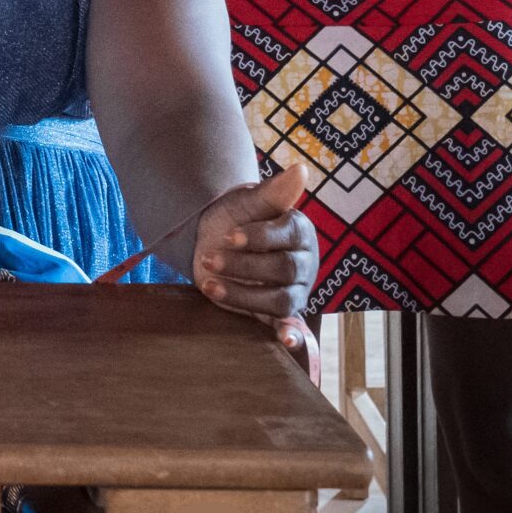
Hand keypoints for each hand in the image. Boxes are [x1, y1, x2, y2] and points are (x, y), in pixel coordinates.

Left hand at [191, 160, 314, 328]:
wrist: (215, 238)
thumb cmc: (235, 216)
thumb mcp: (246, 201)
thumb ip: (272, 192)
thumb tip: (301, 170)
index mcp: (298, 231)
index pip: (287, 236)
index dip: (258, 237)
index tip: (228, 235)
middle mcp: (302, 262)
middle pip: (283, 269)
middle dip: (244, 265)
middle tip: (209, 258)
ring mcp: (293, 289)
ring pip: (280, 299)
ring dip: (244, 294)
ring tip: (209, 285)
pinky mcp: (279, 312)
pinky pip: (290, 326)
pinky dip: (292, 336)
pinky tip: (286, 342)